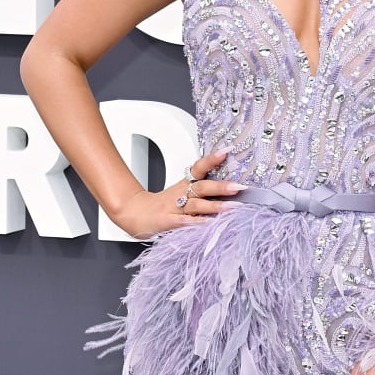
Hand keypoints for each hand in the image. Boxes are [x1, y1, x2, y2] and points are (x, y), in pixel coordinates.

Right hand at [114, 147, 245, 240]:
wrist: (135, 214)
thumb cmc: (162, 206)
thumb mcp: (181, 194)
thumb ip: (202, 192)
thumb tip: (229, 189)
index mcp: (184, 185)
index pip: (199, 168)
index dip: (212, 159)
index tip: (228, 150)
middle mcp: (181, 195)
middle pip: (202, 187)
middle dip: (221, 187)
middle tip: (239, 187)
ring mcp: (174, 208)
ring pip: (196, 205)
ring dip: (214, 205)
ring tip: (231, 207)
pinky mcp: (168, 222)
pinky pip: (183, 222)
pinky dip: (195, 222)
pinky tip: (207, 223)